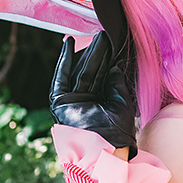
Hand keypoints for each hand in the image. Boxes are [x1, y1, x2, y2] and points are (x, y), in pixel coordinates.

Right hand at [50, 32, 136, 157]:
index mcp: (101, 102)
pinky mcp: (60, 102)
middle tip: (106, 34)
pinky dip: (64, 61)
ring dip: (87, 53)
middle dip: (98, 52)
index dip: (107, 59)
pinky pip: (61, 77)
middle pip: (92, 71)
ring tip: (97, 36)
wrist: (105, 148)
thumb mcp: (122, 101)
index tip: (113, 42)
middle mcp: (86, 101)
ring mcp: (72, 101)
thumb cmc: (117, 130)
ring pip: (80, 71)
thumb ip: (116, 82)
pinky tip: (68, 44)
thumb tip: (114, 65)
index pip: (103, 75)